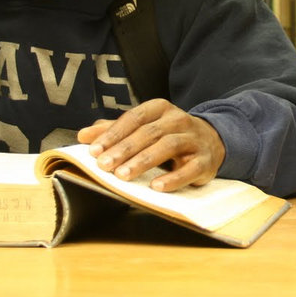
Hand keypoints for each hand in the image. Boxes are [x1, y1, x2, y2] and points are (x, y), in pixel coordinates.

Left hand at [77, 98, 226, 190]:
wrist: (212, 141)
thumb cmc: (169, 135)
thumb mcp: (144, 128)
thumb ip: (115, 130)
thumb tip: (84, 135)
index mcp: (160, 109)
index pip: (134, 118)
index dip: (113, 133)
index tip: (94, 150)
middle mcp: (178, 120)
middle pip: (149, 132)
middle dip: (124, 149)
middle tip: (104, 165)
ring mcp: (194, 139)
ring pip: (168, 146)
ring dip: (144, 161)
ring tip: (123, 175)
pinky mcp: (205, 160)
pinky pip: (190, 169)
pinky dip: (173, 178)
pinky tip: (157, 187)